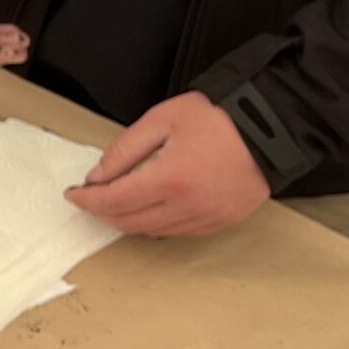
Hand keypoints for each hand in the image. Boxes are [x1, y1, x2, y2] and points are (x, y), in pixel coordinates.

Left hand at [66, 92, 269, 236]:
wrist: (275, 124)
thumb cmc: (220, 116)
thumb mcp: (162, 119)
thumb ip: (124, 150)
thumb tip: (97, 176)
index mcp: (169, 179)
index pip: (113, 201)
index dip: (87, 200)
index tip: (73, 194)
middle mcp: (188, 206)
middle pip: (129, 223)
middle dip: (103, 212)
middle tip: (92, 198)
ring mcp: (208, 218)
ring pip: (153, 231)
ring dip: (129, 220)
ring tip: (119, 201)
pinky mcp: (224, 221)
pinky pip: (180, 232)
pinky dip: (158, 223)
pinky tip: (152, 207)